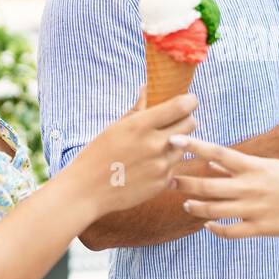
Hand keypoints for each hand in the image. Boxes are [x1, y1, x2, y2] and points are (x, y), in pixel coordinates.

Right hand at [65, 86, 197, 215]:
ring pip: (185, 146)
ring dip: (177, 143)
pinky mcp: (163, 183)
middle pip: (191, 124)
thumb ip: (137, 109)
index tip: (189, 101)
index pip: (181, 106)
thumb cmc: (97, 155)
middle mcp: (154, 144)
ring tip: (155, 147)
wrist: (87, 191)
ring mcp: (160, 165)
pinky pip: (176, 166)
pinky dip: (167, 164)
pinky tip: (149, 166)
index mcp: (140, 126)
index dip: (189, 101)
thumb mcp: (115, 128)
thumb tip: (146, 87)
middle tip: (175, 123)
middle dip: (186, 120)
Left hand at [169, 137, 278, 238]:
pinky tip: (208, 225)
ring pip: (213, 210)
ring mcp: (253, 209)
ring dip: (195, 206)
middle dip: (185, 182)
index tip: (175, 140)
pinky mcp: (259, 229)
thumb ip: (240, 166)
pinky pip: (229, 231)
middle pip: (208, 184)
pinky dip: (214, 228)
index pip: (218, 152)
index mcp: (254, 167)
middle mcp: (250, 187)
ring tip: (186, 203)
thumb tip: (212, 162)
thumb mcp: (270, 167)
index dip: (194, 146)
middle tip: (170, 180)